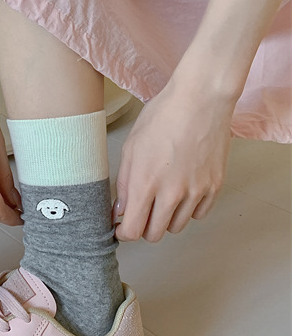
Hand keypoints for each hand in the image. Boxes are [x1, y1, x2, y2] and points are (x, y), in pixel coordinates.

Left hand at [112, 78, 235, 241]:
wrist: (200, 100)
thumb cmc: (162, 117)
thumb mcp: (132, 147)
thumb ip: (124, 183)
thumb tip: (120, 211)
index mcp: (145, 184)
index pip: (133, 231)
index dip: (124, 233)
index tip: (121, 228)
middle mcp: (172, 194)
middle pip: (155, 234)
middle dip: (143, 226)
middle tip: (141, 211)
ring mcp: (196, 192)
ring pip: (177, 227)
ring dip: (166, 218)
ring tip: (163, 196)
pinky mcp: (215, 187)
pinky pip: (199, 214)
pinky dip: (189, 209)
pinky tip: (183, 190)